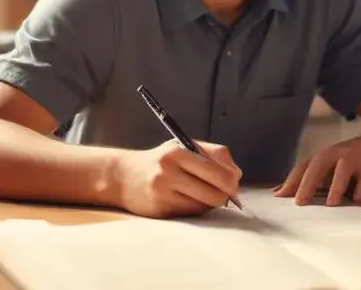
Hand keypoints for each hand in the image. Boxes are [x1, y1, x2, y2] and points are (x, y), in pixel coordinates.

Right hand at [114, 139, 241, 218]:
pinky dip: (197, 208)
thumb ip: (211, 156)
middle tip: (226, 193)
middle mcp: (170, 170)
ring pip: (206, 204)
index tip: (234, 181)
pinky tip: (190, 200)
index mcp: (178, 151)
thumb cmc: (160, 161)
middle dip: (226, 194)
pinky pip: (192, 213)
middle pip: (216, 190)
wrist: (123, 176)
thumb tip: (237, 176)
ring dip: (211, 202)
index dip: (232, 178)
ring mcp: (164, 191)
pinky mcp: (161, 209)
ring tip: (204, 194)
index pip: (218, 166)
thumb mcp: (182, 147)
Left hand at [274, 132, 360, 205]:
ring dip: (336, 187)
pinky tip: (360, 198)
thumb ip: (308, 178)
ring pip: (343, 171)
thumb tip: (278, 192)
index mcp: (325, 155)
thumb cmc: (350, 159)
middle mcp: (338, 154)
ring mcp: (356, 160)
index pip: (304, 166)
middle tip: (299, 202)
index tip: (279, 196)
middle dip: (308, 183)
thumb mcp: (330, 164)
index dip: (291, 180)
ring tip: (330, 203)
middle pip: (319, 165)